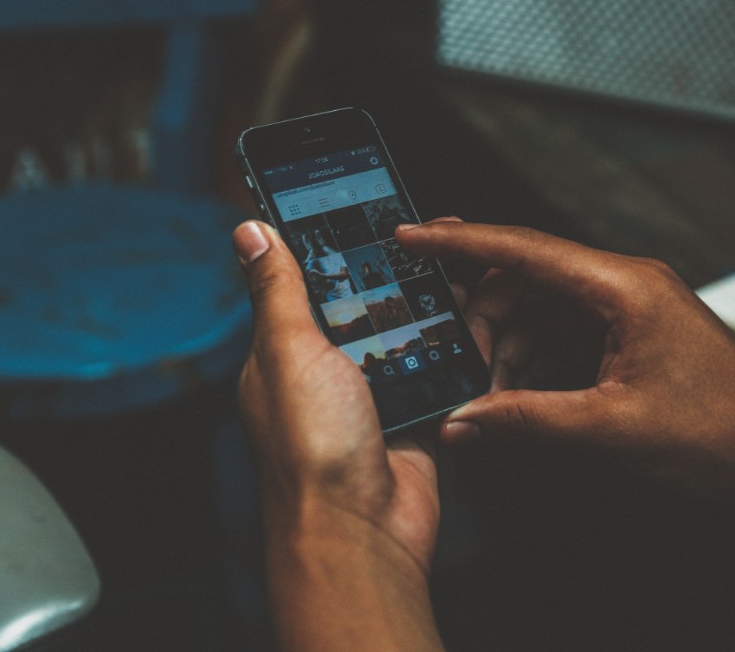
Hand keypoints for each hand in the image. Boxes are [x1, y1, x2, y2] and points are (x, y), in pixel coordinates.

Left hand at [233, 220, 442, 651]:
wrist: (363, 530)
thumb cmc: (312, 449)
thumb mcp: (289, 351)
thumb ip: (278, 290)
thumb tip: (248, 232)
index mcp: (287, 350)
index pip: (312, 279)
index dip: (341, 242)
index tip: (371, 205)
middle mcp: (330, 370)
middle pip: (372, 303)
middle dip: (405, 269)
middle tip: (441, 234)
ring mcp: (375, 394)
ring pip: (413, 333)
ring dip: (441, 306)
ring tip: (475, 268)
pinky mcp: (416, 416)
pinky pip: (443, 371)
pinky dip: (463, 349)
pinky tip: (485, 320)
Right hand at [397, 221, 734, 509]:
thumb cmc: (721, 435)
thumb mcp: (610, 429)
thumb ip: (527, 420)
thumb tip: (463, 419)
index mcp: (623, 287)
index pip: (523, 249)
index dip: (460, 242)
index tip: (411, 235)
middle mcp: (623, 285)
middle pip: (524, 279)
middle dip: (480, 316)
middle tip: (446, 352)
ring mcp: (625, 309)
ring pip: (538, 309)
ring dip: (504, 344)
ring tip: (484, 386)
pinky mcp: (626, 336)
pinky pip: (560, 333)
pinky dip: (530, 358)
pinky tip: (513, 389)